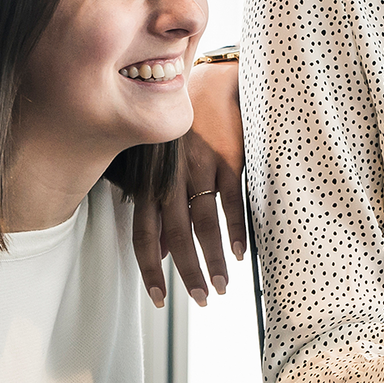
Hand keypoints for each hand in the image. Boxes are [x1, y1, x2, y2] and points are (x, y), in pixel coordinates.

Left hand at [133, 60, 246, 306]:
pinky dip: (236, 231)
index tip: (159, 298)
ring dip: (215, 260)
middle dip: (187, 272)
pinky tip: (240, 254)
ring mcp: (200, 167)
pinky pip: (232, 202)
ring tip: (223, 286)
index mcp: (149, 178)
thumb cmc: (183, 127)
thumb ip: (154, 204)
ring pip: (205, 223)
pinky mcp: (228, 159)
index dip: (149, 268)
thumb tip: (158, 248)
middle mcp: (170, 175)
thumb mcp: (159, 161)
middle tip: (200, 300)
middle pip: (176, 234)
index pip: (143, 232)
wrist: (213, 82)